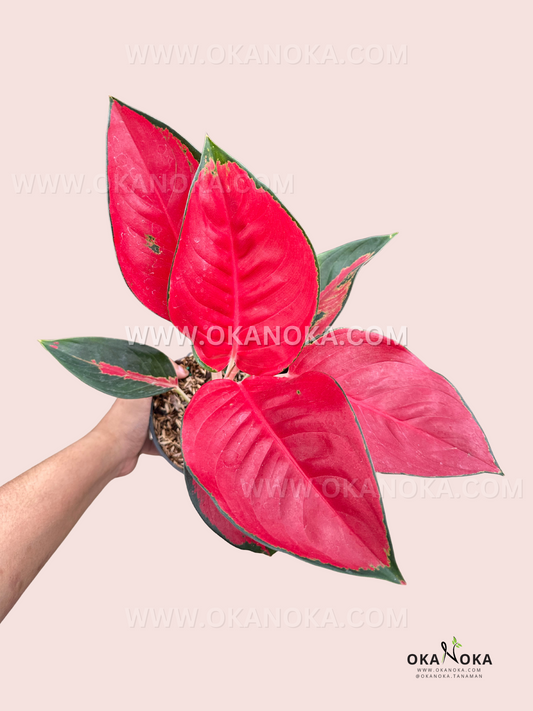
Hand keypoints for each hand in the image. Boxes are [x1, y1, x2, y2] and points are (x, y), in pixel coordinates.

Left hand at [92, 362, 187, 477]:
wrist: (111, 452)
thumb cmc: (123, 421)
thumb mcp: (143, 392)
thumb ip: (160, 377)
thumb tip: (181, 369)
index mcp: (139, 391)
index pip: (159, 377)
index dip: (174, 375)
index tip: (191, 377)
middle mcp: (140, 407)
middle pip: (164, 400)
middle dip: (179, 400)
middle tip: (196, 401)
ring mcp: (141, 425)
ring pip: (164, 421)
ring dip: (176, 422)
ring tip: (191, 421)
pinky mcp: (143, 443)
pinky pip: (161, 443)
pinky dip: (170, 444)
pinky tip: (180, 443)